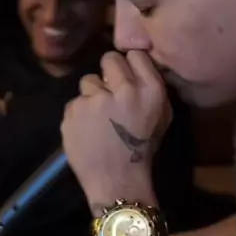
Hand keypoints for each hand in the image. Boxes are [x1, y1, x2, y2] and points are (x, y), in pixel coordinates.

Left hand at [62, 51, 170, 209]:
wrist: (117, 182)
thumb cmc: (142, 150)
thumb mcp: (161, 117)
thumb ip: (152, 88)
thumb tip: (138, 66)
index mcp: (150, 90)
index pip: (135, 54)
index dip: (129, 65)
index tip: (127, 76)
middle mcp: (123, 90)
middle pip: (109, 59)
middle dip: (109, 74)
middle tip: (110, 92)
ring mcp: (95, 100)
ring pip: (88, 81)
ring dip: (92, 95)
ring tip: (97, 118)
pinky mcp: (73, 111)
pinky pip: (75, 102)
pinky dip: (79, 114)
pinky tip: (87, 129)